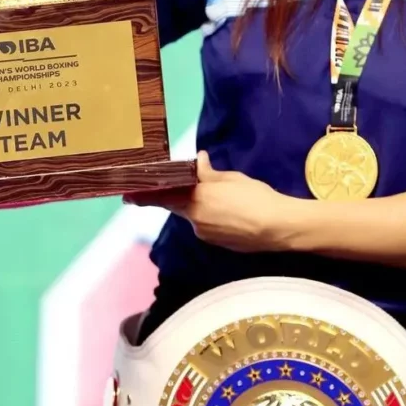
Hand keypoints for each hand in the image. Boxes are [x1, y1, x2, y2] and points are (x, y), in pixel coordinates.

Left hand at [124, 153, 296, 252]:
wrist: (278, 227)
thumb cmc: (255, 197)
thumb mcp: (232, 179)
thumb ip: (209, 173)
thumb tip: (198, 161)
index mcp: (195, 200)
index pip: (162, 197)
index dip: (144, 196)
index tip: (127, 195)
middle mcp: (194, 220)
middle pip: (180, 206)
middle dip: (182, 197)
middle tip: (194, 187)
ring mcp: (206, 235)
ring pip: (196, 216)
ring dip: (202, 207)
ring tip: (228, 199)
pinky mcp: (218, 244)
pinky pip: (209, 226)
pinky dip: (214, 218)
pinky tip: (234, 213)